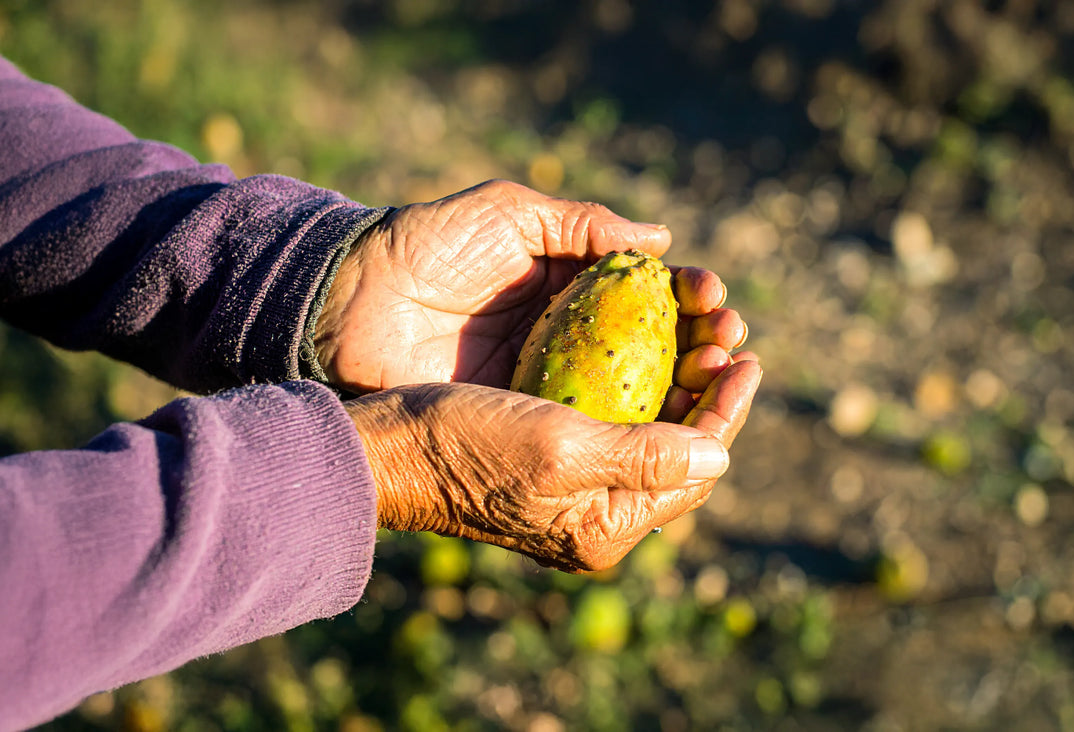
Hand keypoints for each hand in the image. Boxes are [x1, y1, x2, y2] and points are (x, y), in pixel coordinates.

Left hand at [314, 180, 747, 393]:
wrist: (346, 307)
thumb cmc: (425, 248)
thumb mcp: (508, 217)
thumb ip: (583, 225)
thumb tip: (662, 241)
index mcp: (565, 287)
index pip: (648, 297)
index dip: (689, 299)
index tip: (717, 301)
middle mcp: (566, 340)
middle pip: (654, 350)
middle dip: (701, 347)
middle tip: (728, 343)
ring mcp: (548, 387)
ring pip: (634, 397)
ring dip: (684, 393)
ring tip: (717, 376)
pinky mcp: (525, 425)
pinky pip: (593, 434)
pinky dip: (636, 432)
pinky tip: (672, 426)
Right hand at [344, 359, 761, 572]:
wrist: (385, 446)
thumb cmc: (467, 445)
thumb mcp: (561, 449)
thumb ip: (643, 458)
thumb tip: (719, 456)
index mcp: (606, 526)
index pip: (695, 470)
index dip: (727, 412)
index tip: (747, 358)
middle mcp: (596, 514)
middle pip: (679, 450)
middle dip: (709, 392)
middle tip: (728, 334)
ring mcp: (573, 486)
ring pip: (649, 429)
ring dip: (677, 380)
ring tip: (696, 330)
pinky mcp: (550, 456)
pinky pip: (613, 417)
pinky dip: (635, 379)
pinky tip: (640, 340)